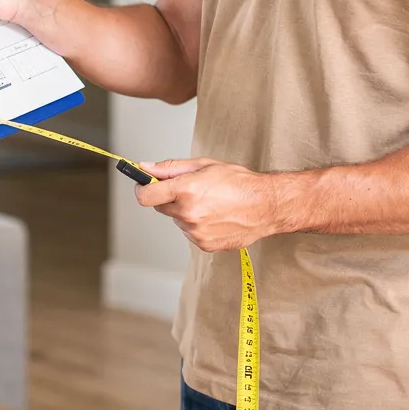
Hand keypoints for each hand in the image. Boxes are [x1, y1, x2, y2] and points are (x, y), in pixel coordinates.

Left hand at [135, 158, 288, 252]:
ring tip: (211, 204)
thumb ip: (171, 168)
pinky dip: (198, 225)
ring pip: (178, 221)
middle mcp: (188, 214)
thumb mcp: (204, 165)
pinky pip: (190, 233)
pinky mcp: (204, 244)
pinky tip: (215, 216)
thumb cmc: (239, 182)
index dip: (142, 189)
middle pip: (162, 208)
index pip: (146, 196)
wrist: (266, 205)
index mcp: (186, 191)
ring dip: (186, 213)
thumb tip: (147, 168)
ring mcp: (196, 232)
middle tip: (192, 190)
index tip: (145, 185)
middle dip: (171, 198)